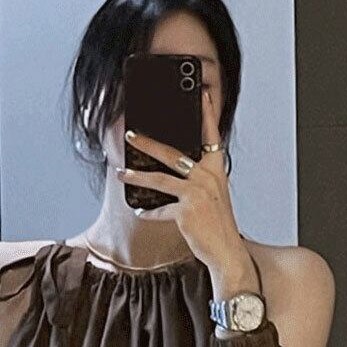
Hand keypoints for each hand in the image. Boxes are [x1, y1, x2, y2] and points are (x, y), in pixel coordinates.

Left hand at [116, 90, 240, 266]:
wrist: (226, 251)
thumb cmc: (217, 226)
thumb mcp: (212, 197)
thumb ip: (197, 180)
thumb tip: (170, 171)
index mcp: (216, 171)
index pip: (212, 136)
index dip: (207, 114)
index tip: (202, 94)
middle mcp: (208, 177)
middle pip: (173, 153)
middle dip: (148, 143)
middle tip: (131, 134)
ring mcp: (197, 193)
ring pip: (159, 178)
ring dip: (136, 176)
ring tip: (121, 172)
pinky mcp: (186, 210)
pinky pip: (160, 209)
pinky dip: (149, 212)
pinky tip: (141, 212)